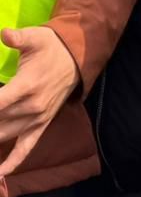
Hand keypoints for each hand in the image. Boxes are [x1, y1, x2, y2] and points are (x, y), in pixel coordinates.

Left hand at [0, 27, 79, 176]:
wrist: (78, 58)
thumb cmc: (52, 47)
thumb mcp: (36, 38)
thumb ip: (18, 38)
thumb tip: (4, 33)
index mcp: (26, 86)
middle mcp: (30, 107)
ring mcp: (36, 119)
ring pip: (3, 137)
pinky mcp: (41, 125)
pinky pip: (25, 148)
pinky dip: (11, 163)